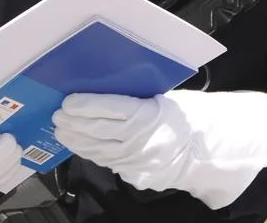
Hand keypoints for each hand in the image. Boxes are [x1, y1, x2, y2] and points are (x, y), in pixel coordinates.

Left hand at [52, 89, 266, 208]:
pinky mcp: (136, 175)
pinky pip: (108, 162)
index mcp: (152, 115)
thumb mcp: (165, 99)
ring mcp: (138, 161)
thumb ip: (137, 99)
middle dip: (75, 123)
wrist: (209, 149)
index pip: (113, 109)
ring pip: (99, 150)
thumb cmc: (188, 116)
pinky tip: (81, 144)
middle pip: (100, 131)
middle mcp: (142, 141)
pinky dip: (91, 152)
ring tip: (62, 129)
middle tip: (58, 114)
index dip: (88, 105)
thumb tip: (104, 91)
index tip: (69, 100)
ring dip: (77, 140)